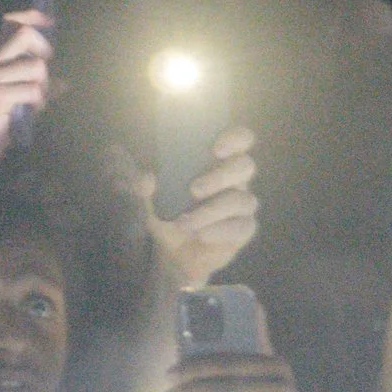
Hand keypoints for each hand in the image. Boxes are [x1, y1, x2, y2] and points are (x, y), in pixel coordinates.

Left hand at [139, 125, 258, 288]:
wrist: (175, 253)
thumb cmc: (169, 215)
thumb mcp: (152, 201)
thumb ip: (146, 188)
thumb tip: (147, 178)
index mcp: (218, 162)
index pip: (240, 140)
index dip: (235, 138)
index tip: (216, 148)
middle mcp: (235, 180)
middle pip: (245, 166)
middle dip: (220, 176)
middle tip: (193, 189)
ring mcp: (243, 205)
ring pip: (243, 200)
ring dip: (212, 210)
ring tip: (185, 223)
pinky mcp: (244, 229)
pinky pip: (242, 227)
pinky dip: (219, 231)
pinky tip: (201, 235)